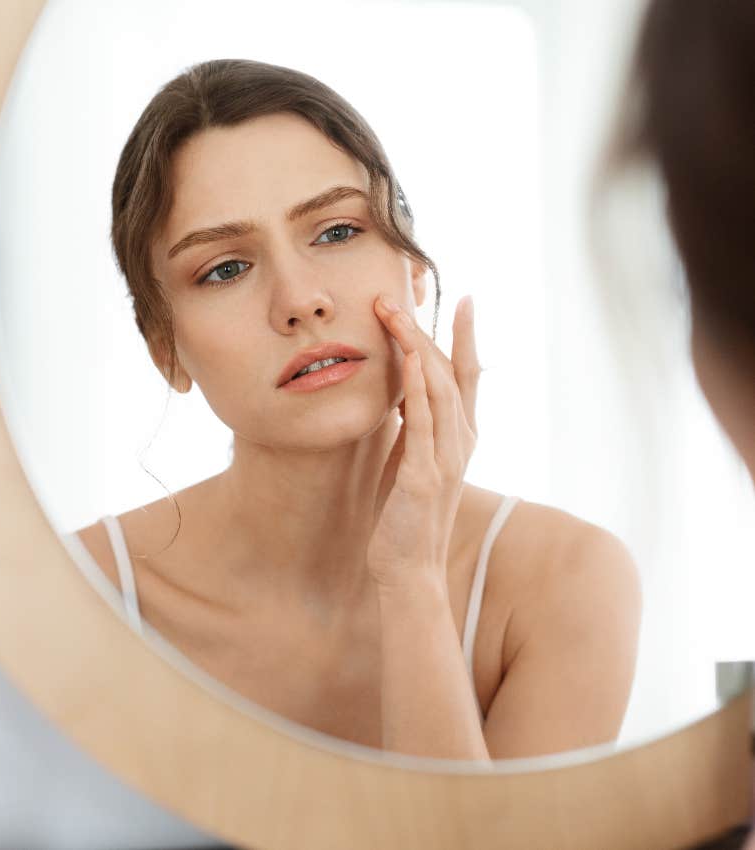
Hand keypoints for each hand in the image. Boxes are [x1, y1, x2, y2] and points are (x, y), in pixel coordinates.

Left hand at [367, 293, 480, 590]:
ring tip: (396, 312)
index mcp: (460, 437)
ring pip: (439, 388)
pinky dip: (418, 386)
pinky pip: (422, 422)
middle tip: (403, 294)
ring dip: (418, 346)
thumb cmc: (407, 514)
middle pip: (452, 373)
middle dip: (428, 330)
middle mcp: (461, 442)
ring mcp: (446, 459)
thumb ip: (416, 426)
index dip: (467, 337)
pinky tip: (410, 357)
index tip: (463, 299)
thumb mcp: (414, 460)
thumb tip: (404, 389)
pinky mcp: (424, 476)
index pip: (468, 376)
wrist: (409, 569)